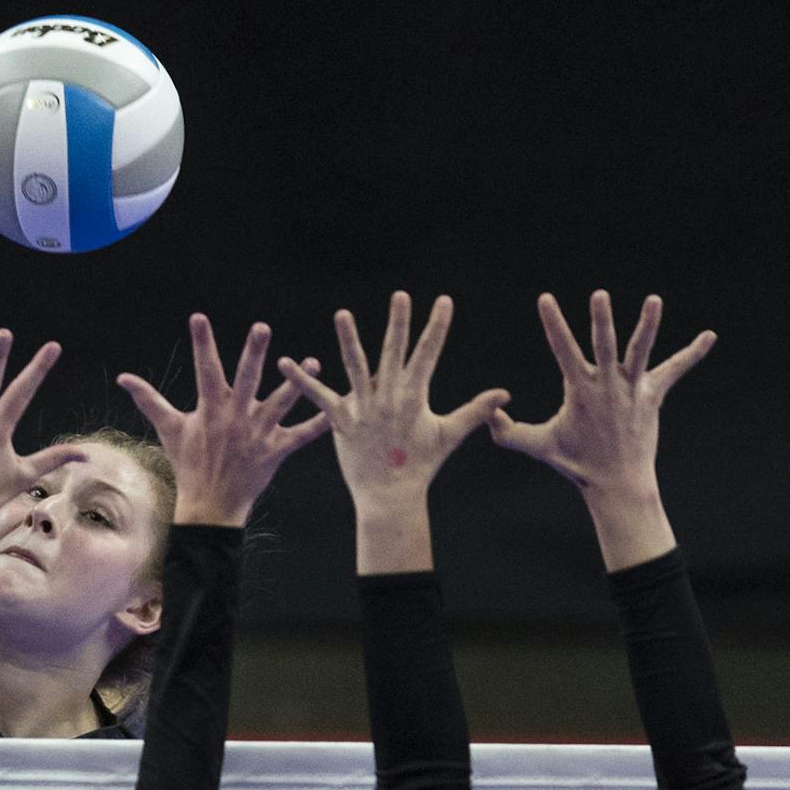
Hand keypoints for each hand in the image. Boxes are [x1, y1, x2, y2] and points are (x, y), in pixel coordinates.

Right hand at [117, 315, 325, 526]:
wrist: (209, 505)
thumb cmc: (188, 463)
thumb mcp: (169, 429)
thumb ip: (149, 399)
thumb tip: (123, 378)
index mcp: (211, 409)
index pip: (205, 369)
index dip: (202, 343)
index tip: (199, 317)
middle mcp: (235, 417)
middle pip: (246, 380)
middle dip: (253, 354)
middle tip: (261, 328)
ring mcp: (257, 434)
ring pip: (280, 404)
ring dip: (297, 383)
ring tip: (313, 361)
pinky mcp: (275, 451)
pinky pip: (301, 435)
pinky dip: (319, 424)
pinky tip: (338, 408)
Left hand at [280, 292, 508, 518]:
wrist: (390, 495)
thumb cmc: (421, 465)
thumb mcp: (450, 434)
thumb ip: (475, 410)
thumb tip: (505, 395)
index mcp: (414, 396)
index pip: (428, 354)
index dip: (437, 326)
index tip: (443, 300)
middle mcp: (388, 398)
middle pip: (393, 352)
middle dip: (398, 322)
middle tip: (399, 294)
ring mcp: (363, 408)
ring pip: (355, 367)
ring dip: (348, 339)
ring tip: (341, 313)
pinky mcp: (340, 420)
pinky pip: (318, 396)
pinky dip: (301, 380)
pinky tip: (284, 363)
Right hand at [488, 291, 713, 495]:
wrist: (616, 483)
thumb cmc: (574, 463)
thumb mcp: (537, 446)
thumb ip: (508, 432)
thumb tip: (487, 413)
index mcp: (579, 391)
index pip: (562, 350)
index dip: (553, 324)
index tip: (545, 298)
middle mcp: (607, 386)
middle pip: (605, 346)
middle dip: (600, 321)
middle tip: (598, 295)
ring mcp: (633, 390)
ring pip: (640, 351)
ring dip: (648, 325)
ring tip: (654, 299)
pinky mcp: (653, 396)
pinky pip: (674, 370)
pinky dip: (692, 354)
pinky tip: (710, 337)